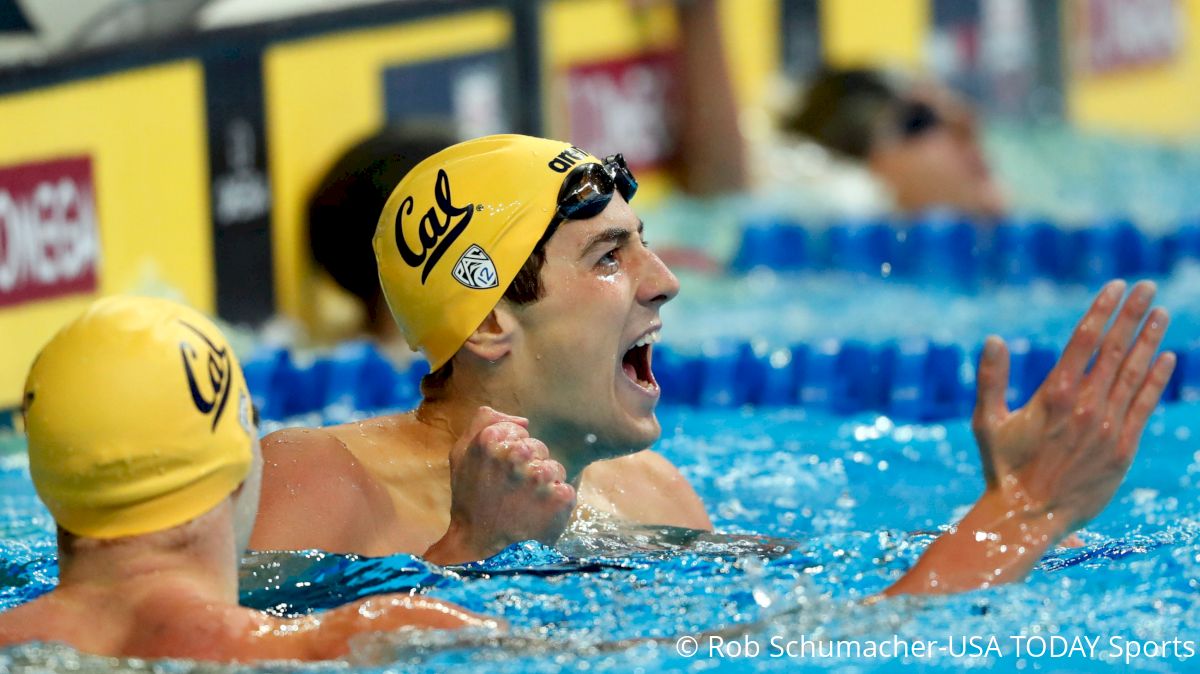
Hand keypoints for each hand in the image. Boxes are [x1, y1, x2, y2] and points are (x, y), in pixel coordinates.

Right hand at [425, 407, 576, 564]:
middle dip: (529, 466)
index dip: (510, 452)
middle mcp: (517, 454)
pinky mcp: (561, 497)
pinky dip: (556, 502)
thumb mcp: (462, 455)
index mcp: (490, 440)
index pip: (519, 432)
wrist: (481, 549)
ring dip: (544, 484)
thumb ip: (484, 423)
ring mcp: (541, 476)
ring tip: (524, 504)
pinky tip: (537, 514)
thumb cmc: (471, 502)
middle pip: (538, 447)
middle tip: (511, 491)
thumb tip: (522, 420)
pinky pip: (566, 489)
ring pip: (554, 467)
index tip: (499, 473)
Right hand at [883, 280, 1173, 596]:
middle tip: (1147, 286)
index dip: (1103, 310)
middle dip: (1132, 315)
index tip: (1117, 286)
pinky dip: (1157, 380)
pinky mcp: (1123, 449)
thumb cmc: (1002, 468)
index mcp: (1053, 395)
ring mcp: (1108, 427)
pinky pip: (1144, 406)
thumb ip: (990, 378)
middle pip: (1115, 350)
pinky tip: (1167, 359)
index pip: (1085, 340)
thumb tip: (993, 338)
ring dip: (1149, 340)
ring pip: (1134, 374)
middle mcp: (1086, 406)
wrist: (1028, 516)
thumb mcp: (986, 421)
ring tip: (1161, 313)